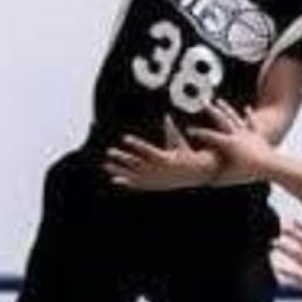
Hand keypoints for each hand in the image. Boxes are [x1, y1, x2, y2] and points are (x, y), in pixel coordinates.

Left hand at [103, 116, 218, 190]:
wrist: (195, 174)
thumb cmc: (187, 155)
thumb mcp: (179, 142)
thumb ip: (171, 130)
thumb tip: (166, 116)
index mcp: (164, 158)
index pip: (146, 150)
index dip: (135, 144)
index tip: (125, 138)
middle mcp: (157, 170)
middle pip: (136, 163)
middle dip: (122, 157)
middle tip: (110, 151)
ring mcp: (154, 179)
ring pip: (133, 174)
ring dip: (119, 170)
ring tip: (106, 164)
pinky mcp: (154, 184)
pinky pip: (137, 184)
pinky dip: (125, 182)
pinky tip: (114, 179)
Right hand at [183, 98, 276, 179]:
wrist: (271, 166)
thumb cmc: (250, 172)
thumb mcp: (230, 176)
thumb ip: (215, 178)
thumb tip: (202, 182)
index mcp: (229, 144)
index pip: (209, 136)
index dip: (197, 133)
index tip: (188, 129)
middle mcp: (237, 135)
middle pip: (221, 120)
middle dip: (210, 110)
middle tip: (202, 102)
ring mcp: (247, 134)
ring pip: (234, 118)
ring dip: (225, 108)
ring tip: (218, 101)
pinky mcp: (256, 135)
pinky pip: (251, 123)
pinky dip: (248, 116)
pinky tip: (246, 108)